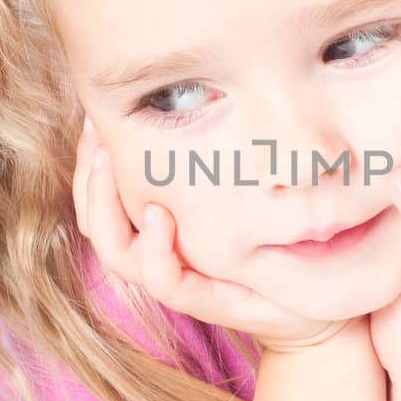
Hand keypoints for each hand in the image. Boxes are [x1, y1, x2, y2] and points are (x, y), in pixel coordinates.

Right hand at [72, 117, 361, 352]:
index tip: (91, 121)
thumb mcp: (239, 191)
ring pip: (118, 252)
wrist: (312, 303)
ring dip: (106, 209)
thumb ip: (210, 158)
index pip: (99, 198)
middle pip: (96, 222)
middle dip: (88, 178)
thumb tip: (193, 97)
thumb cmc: (275, 243)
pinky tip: (157, 215)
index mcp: (156, 229)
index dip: (88, 162)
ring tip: (110, 166)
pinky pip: (164, 281)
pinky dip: (153, 250)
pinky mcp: (205, 299)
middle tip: (94, 135)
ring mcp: (180, 279)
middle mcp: (159, 254)